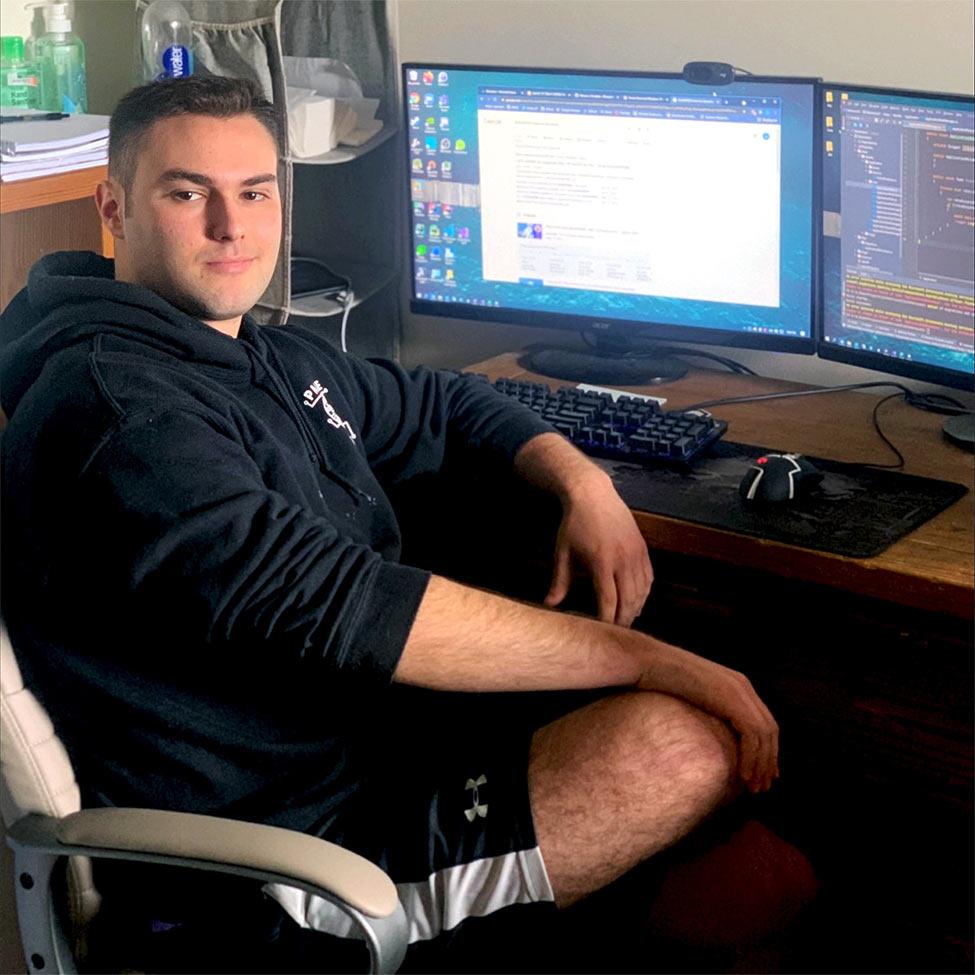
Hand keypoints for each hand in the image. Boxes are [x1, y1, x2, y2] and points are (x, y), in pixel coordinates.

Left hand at [545, 473, 652, 626]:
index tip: (601, 633)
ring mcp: (636, 553)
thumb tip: (549, 605)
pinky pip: (649, 578)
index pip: (608, 600)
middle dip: (623, 620)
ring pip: (642, 591)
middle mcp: (623, 559)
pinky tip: (635, 602)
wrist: (593, 494)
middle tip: (616, 635)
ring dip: (635, 609)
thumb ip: (559, 581)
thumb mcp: (563, 552)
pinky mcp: (643, 548)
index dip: (607, 620)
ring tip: (625, 621)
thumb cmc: (574, 524)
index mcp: (601, 561)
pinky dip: (644, 594)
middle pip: (629, 600)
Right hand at [640, 640, 779, 792]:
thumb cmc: (661, 679)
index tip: (763, 772)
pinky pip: (752, 734)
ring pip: (764, 734)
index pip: (763, 720)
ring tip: (753, 786)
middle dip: (768, 760)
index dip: (767, 749)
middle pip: (770, 729)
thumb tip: (710, 735)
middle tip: (761, 786)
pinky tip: (743, 774)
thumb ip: (708, 710)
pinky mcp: (731, 699)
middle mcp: (743, 685)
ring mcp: (739, 690)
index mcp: (736, 684)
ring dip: (761, 763)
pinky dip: (751, 756)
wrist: (651, 662)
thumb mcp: (693, 696)